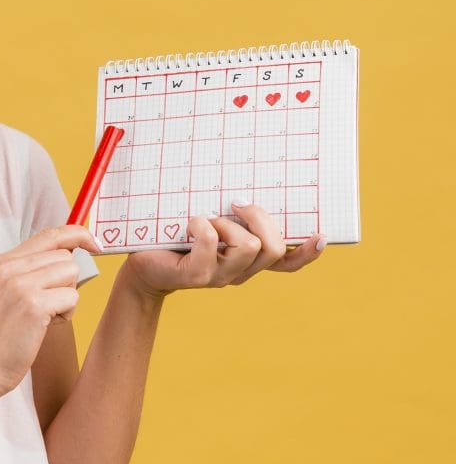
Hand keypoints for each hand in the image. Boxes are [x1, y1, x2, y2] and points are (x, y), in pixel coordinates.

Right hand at [0, 225, 99, 402]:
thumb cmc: (2, 334)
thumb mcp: (8, 291)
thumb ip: (32, 269)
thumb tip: (72, 253)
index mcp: (2, 261)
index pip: (49, 234)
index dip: (77, 234)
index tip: (94, 244)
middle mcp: (9, 267)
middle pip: (65, 256)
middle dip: (66, 281)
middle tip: (47, 305)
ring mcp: (20, 284)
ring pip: (71, 273)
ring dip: (67, 297)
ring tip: (45, 315)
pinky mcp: (33, 305)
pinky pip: (72, 296)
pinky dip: (67, 313)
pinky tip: (46, 325)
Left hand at [120, 202, 325, 299]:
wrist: (142, 262)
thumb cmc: (176, 236)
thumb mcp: (210, 221)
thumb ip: (232, 214)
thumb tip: (246, 186)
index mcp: (247, 261)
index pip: (287, 263)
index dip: (306, 253)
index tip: (321, 235)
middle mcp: (238, 272)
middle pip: (273, 248)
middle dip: (260, 218)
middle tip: (236, 204)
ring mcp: (218, 277)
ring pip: (248, 247)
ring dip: (228, 225)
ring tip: (207, 221)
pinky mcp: (196, 275)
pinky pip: (212, 243)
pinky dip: (202, 225)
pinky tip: (190, 224)